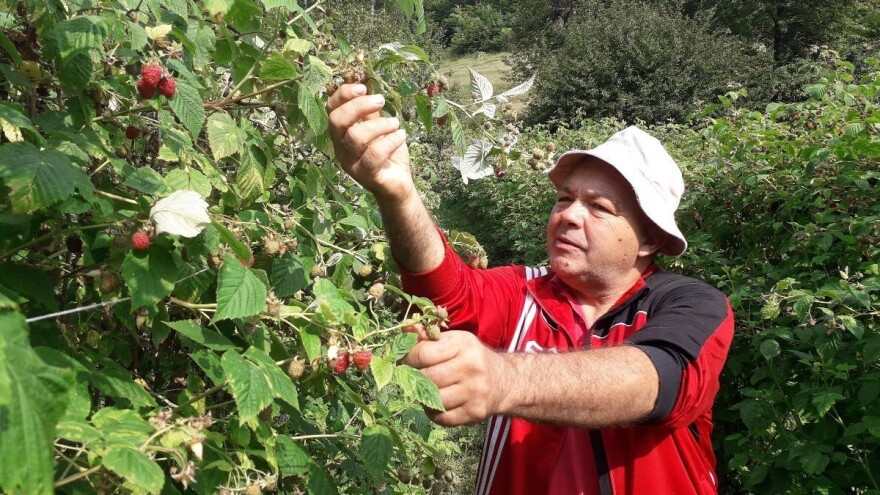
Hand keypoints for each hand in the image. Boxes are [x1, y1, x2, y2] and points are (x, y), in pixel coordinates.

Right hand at [326, 83, 413, 201]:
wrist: (398, 184)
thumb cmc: (388, 153)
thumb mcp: (379, 128)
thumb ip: (371, 113)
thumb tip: (367, 89)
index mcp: (341, 133)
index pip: (331, 110)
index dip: (343, 95)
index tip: (363, 88)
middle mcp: (341, 147)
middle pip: (337, 121)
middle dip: (359, 106)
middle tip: (380, 100)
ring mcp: (351, 163)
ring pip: (356, 137)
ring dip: (379, 124)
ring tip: (395, 123)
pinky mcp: (366, 175)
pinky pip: (374, 154)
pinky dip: (390, 141)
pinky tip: (401, 135)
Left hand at [403, 331, 511, 425]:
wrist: (504, 381)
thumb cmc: (471, 358)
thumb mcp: (455, 341)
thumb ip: (428, 336)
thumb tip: (404, 330)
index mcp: (463, 343)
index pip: (423, 353)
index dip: (408, 358)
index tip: (405, 360)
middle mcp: (471, 366)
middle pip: (427, 377)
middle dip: (414, 378)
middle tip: (413, 377)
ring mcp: (474, 391)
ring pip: (434, 399)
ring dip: (424, 397)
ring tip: (427, 390)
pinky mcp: (475, 411)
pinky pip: (442, 417)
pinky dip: (435, 412)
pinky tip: (439, 403)